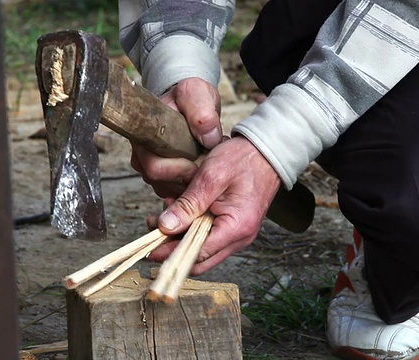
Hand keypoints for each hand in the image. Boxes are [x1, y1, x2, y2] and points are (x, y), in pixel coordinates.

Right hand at [130, 77, 221, 198]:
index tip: (198, 160)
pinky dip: (189, 184)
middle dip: (186, 176)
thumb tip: (208, 137)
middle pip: (159, 181)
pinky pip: (173, 190)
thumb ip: (202, 111)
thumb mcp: (197, 94)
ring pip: (166, 188)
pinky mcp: (161, 176)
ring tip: (205, 160)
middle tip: (206, 162)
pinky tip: (201, 168)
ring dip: (189, 181)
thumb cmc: (189, 97)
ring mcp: (149, 166)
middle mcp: (141, 154)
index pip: (153, 166)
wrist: (190, 102)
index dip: (178, 169)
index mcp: (144, 135)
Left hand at [148, 136, 281, 274]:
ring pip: (203, 250)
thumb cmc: (243, 159)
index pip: (198, 254)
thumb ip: (188, 204)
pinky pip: (209, 238)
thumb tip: (165, 226)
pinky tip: (182, 211)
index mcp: (236, 228)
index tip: (150, 248)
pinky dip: (192, 229)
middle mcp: (240, 238)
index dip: (171, 253)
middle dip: (173, 248)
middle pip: (199, 260)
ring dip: (181, 237)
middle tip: (154, 229)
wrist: (267, 151)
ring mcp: (238, 235)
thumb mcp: (211, 176)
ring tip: (166, 212)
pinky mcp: (234, 228)